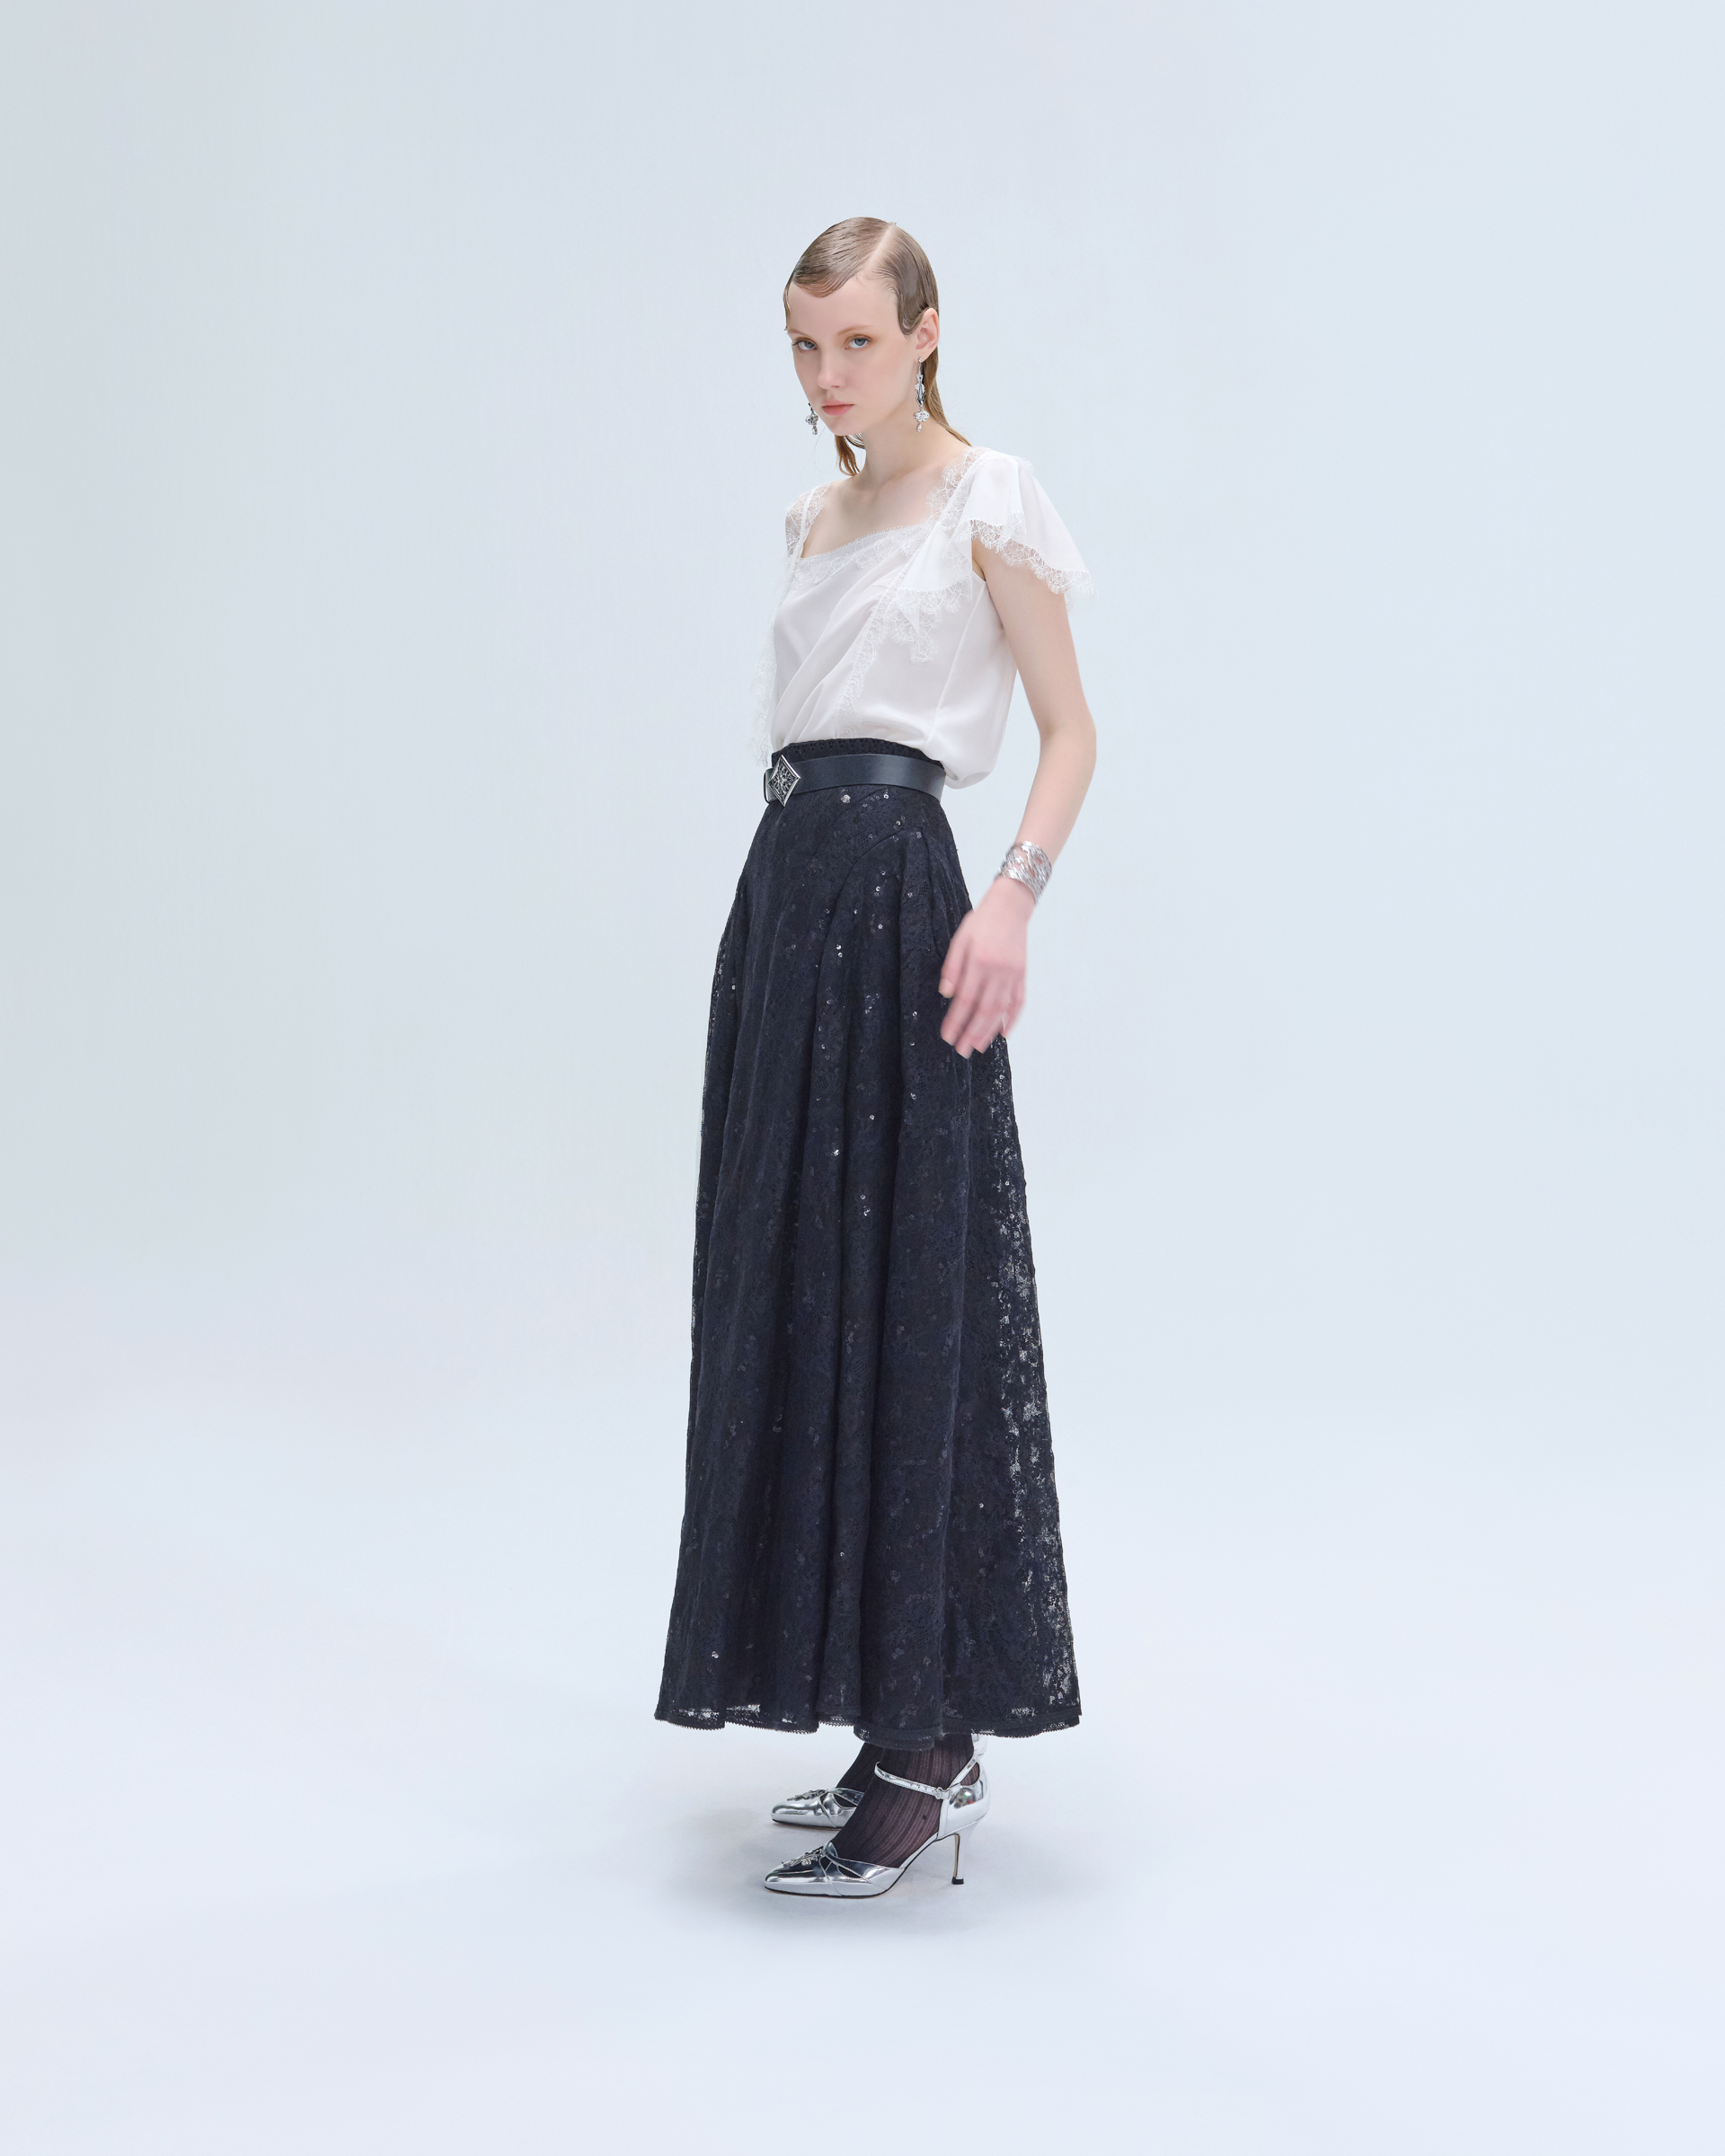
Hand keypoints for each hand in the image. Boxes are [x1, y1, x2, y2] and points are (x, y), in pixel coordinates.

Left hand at [939, 876, 1033, 1056]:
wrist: (1010, 907)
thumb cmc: (981, 922)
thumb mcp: (960, 939)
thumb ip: (952, 968)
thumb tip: (946, 995)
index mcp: (980, 962)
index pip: (965, 999)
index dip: (955, 1020)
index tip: (947, 1036)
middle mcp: (998, 971)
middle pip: (984, 1010)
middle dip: (971, 1033)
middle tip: (961, 1050)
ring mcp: (1013, 975)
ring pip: (1002, 1010)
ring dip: (989, 1031)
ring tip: (978, 1047)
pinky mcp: (1022, 975)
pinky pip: (1019, 1002)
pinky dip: (1013, 1019)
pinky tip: (1004, 1033)